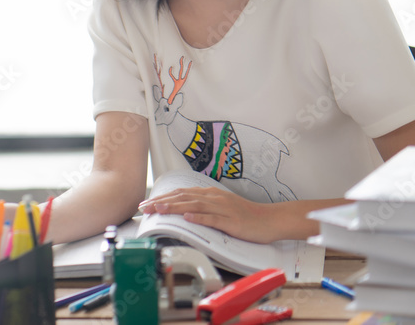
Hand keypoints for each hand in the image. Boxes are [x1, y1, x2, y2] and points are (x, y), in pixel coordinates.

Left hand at [139, 187, 276, 243]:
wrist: (269, 219)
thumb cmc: (245, 216)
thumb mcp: (221, 207)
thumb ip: (203, 207)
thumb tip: (183, 210)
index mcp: (210, 194)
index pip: (181, 194)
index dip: (162, 197)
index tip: (147, 203)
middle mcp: (214, 198)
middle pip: (183, 197)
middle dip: (162, 202)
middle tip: (145, 207)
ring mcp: (223, 209)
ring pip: (195, 205)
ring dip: (175, 207)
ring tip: (160, 210)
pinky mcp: (232, 221)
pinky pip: (214, 218)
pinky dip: (200, 217)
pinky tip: (188, 217)